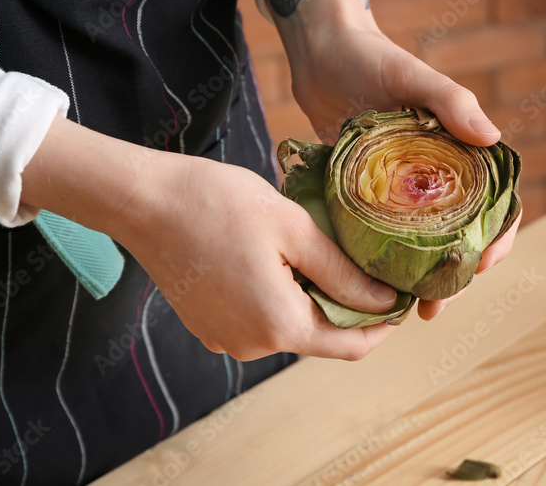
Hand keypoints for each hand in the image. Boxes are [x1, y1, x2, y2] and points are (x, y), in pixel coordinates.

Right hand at [21, 118, 398, 359]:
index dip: (384, 323)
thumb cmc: (218, 203)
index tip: (402, 293)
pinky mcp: (209, 325)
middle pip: (322, 336)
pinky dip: (283, 297)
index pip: (352, 344)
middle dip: (351, 307)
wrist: (143, 200)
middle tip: (369, 263)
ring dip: (315, 299)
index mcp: (279, 324)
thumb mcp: (294, 228)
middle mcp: (253, 345)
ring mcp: (227, 339)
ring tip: (326, 254)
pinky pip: (261, 319)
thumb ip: (342, 272)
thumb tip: (384, 302)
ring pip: (291, 326)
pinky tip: (285, 259)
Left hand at [268, 0, 520, 320]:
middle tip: (433, 308)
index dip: (498, 239)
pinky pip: (377, 235)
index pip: (497, 204)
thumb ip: (452, 101)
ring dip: (417, 281)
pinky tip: (367, 287)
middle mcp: (435, 176)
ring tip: (404, 310)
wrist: (319, 50)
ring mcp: (399, 189)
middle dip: (453, 278)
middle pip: (458, 237)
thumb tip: (493, 138)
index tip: (482, 266)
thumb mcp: (413, 75)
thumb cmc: (371, 56)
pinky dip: (379, 263)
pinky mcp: (363, 192)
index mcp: (460, 153)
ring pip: (419, 246)